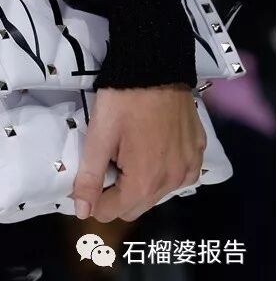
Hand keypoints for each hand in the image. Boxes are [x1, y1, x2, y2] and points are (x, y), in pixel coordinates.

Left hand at [71, 85, 205, 222]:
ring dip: (139, 182)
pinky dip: (161, 169)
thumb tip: (82, 212)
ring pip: (157, 192)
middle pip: (136, 206)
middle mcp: (173, 183)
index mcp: (146, 183)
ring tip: (126, 151)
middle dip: (116, 192)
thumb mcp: (99, 137)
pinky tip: (150, 147)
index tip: (87, 176)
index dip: (93, 198)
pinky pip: (176, 175)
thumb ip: (90, 178)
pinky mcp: (199, 152)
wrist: (156, 68)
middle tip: (106, 160)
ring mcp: (190, 168)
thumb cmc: (122, 102)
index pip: (112, 211)